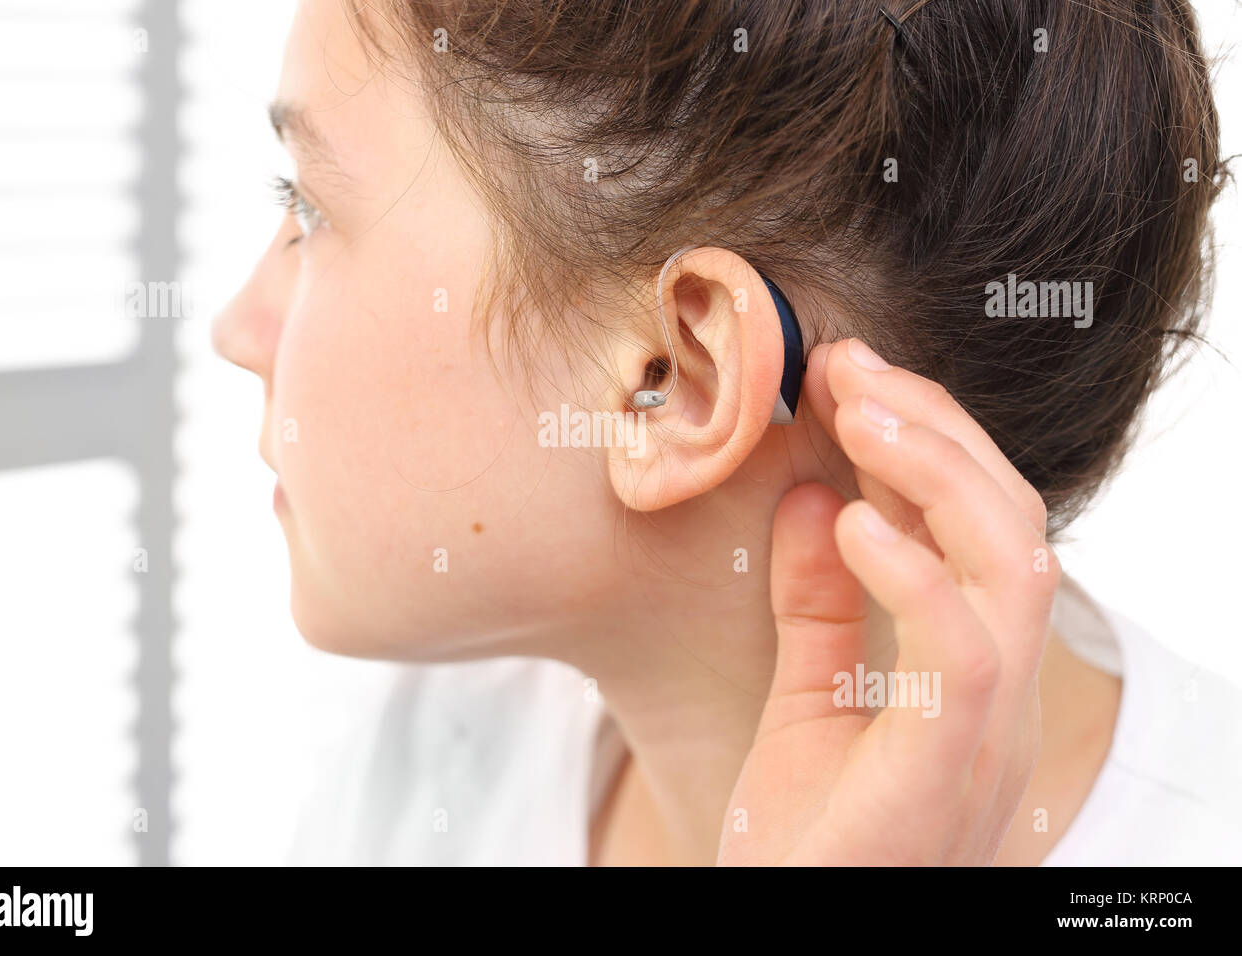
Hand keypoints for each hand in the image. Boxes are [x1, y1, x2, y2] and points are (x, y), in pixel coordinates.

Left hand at [716, 338, 1057, 865]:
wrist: (797, 928)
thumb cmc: (809, 838)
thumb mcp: (809, 697)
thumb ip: (819, 604)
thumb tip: (820, 500)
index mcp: (974, 672)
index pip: (983, 527)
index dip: (928, 440)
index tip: (852, 376)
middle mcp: (1001, 691)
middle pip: (1013, 522)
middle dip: (937, 427)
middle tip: (852, 362)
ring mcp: (986, 729)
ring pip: (1014, 563)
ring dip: (939, 469)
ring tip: (861, 406)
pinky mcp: (946, 765)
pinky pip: (965, 649)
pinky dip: (919, 570)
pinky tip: (856, 518)